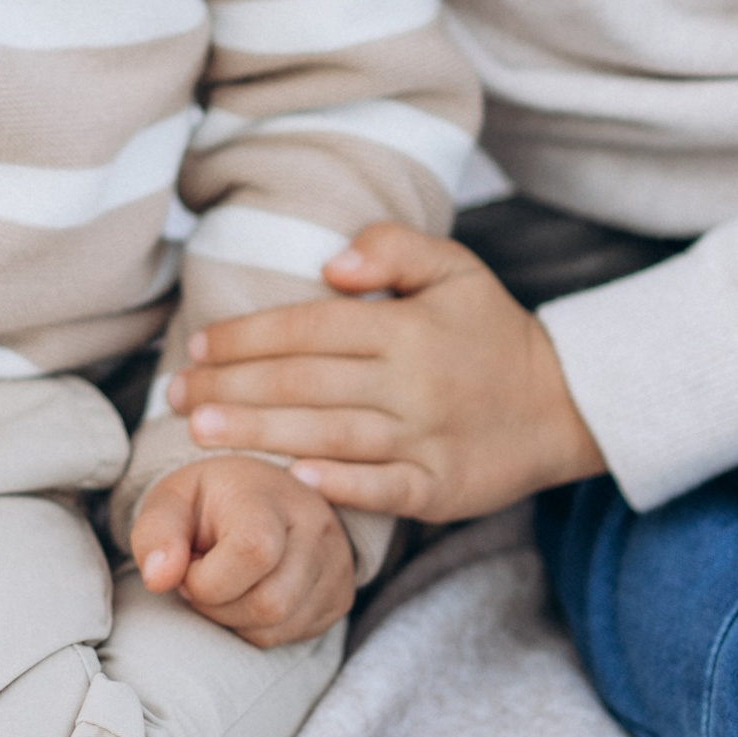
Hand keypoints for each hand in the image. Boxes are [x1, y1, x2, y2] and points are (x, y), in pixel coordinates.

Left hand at [130, 455, 354, 647]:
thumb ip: (155, 535)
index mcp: (271, 496)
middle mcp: (317, 527)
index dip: (208, 578)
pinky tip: (248, 593)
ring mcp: (337, 564)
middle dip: (217, 604)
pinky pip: (290, 635)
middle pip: (268, 602)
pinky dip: (256, 627)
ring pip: (278, 626)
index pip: (254, 552)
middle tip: (203, 576)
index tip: (190, 564)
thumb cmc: (209, 502)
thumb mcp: (170, 502)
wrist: (260, 497)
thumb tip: (159, 579)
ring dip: (234, 618)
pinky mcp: (341, 596)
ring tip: (225, 582)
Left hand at [169, 221, 606, 523]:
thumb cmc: (491, 333)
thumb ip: (394, 248)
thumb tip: (330, 263)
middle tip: (173, 394)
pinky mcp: (441, 487)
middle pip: (305, 382)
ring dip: (260, 433)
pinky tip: (292, 479)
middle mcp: (412, 382)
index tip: (199, 346)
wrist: (565, 404)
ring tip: (199, 431)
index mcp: (405, 327)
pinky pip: (384, 488)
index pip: (309, 327)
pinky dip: (340, 486)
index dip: (248, 336)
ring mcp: (427, 438)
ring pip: (330, 434)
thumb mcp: (455, 269)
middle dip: (230, 387)